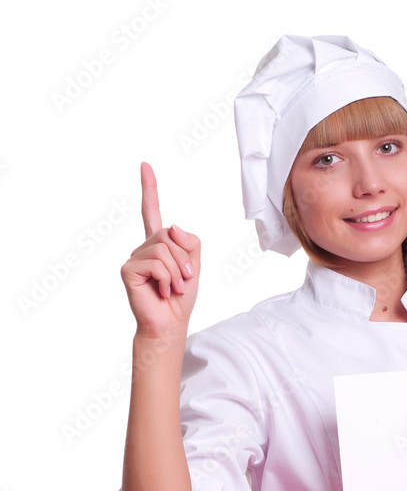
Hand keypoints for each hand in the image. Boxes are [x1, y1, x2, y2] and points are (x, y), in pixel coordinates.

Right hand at [120, 162, 199, 338]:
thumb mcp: (194, 267)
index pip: (152, 212)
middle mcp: (143, 248)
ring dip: (177, 272)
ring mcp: (133, 258)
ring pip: (165, 248)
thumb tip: (173, 226)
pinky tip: (162, 291)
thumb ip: (189, 243)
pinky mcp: (128, 270)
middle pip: (170, 234)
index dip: (149, 189)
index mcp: (158, 245)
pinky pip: (157, 262)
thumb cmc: (181, 299)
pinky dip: (167, 278)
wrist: (170, 324)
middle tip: (183, 280)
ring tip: (173, 288)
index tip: (145, 166)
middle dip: (184, 259)